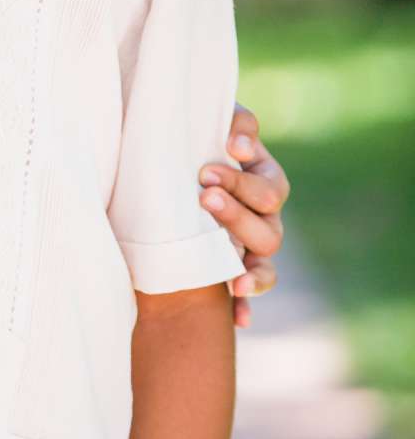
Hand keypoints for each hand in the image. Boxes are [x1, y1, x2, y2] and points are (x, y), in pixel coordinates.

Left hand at [200, 101, 289, 328]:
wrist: (167, 176)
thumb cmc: (194, 143)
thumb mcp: (211, 123)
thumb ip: (233, 121)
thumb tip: (238, 145)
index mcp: (264, 178)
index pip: (270, 186)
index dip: (243, 181)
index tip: (205, 171)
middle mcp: (267, 215)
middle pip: (268, 224)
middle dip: (236, 213)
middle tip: (204, 199)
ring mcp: (255, 246)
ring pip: (264, 259)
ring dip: (247, 263)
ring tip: (225, 268)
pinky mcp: (239, 269)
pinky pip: (252, 291)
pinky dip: (247, 304)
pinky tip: (240, 318)